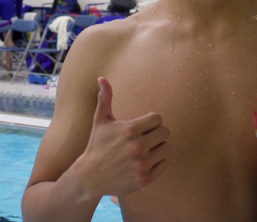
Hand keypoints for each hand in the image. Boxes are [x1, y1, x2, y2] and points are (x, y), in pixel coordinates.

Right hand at [76, 77, 171, 197]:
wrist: (90, 177)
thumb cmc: (97, 145)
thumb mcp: (100, 121)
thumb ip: (104, 98)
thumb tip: (102, 78)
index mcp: (130, 130)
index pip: (157, 118)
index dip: (151, 121)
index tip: (143, 126)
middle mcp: (138, 147)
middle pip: (165, 132)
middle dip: (156, 133)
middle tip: (146, 137)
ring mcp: (142, 164)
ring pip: (167, 148)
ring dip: (158, 148)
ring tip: (146, 149)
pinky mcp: (146, 178)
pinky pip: (164, 164)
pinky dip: (157, 162)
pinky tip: (145, 161)